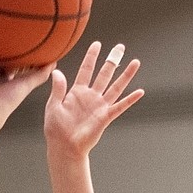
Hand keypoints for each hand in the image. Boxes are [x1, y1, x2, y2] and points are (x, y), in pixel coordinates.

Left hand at [44, 41, 144, 158]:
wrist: (64, 147)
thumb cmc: (56, 129)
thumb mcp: (53, 106)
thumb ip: (57, 89)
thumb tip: (57, 72)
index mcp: (77, 92)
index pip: (86, 69)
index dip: (91, 57)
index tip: (97, 44)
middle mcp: (91, 96)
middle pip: (104, 74)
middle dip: (112, 60)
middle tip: (120, 47)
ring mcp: (99, 106)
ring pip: (115, 87)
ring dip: (125, 75)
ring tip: (135, 63)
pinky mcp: (105, 117)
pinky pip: (120, 107)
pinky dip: (130, 100)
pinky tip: (139, 92)